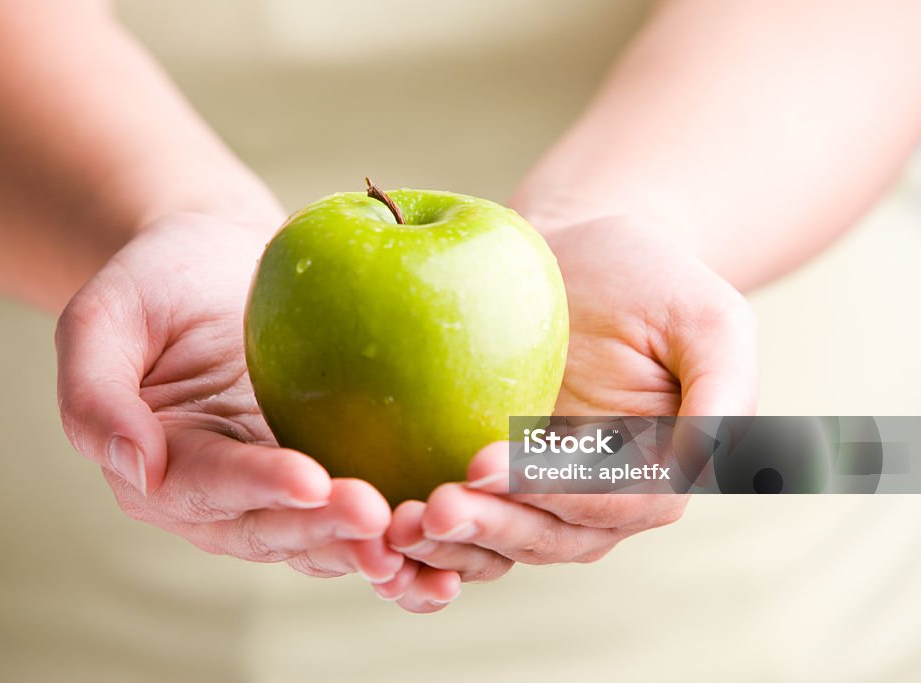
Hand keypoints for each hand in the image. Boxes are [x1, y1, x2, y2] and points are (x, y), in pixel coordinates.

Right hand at [55, 212, 403, 583]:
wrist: (221, 260)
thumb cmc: (160, 277)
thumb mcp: (105, 314)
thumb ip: (95, 392)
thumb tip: (135, 468)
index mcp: (158, 468)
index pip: (207, 485)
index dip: (256, 487)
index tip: (312, 479)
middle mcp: (221, 497)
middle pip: (273, 528)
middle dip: (326, 528)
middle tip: (381, 517)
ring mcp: (279, 490)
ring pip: (323, 534)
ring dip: (370, 545)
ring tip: (422, 536)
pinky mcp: (330, 470)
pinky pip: (362, 508)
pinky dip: (400, 527)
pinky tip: (449, 530)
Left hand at [381, 215, 757, 594]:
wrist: (577, 261)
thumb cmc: (648, 278)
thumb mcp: (709, 317)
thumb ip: (725, 392)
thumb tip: (703, 465)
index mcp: (659, 473)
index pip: (610, 502)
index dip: (549, 492)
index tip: (480, 465)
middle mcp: (600, 501)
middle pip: (548, 537)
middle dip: (488, 528)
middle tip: (427, 509)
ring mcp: (541, 497)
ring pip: (500, 543)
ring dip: (448, 546)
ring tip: (390, 528)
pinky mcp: (491, 482)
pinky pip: (465, 519)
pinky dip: (427, 539)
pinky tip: (379, 530)